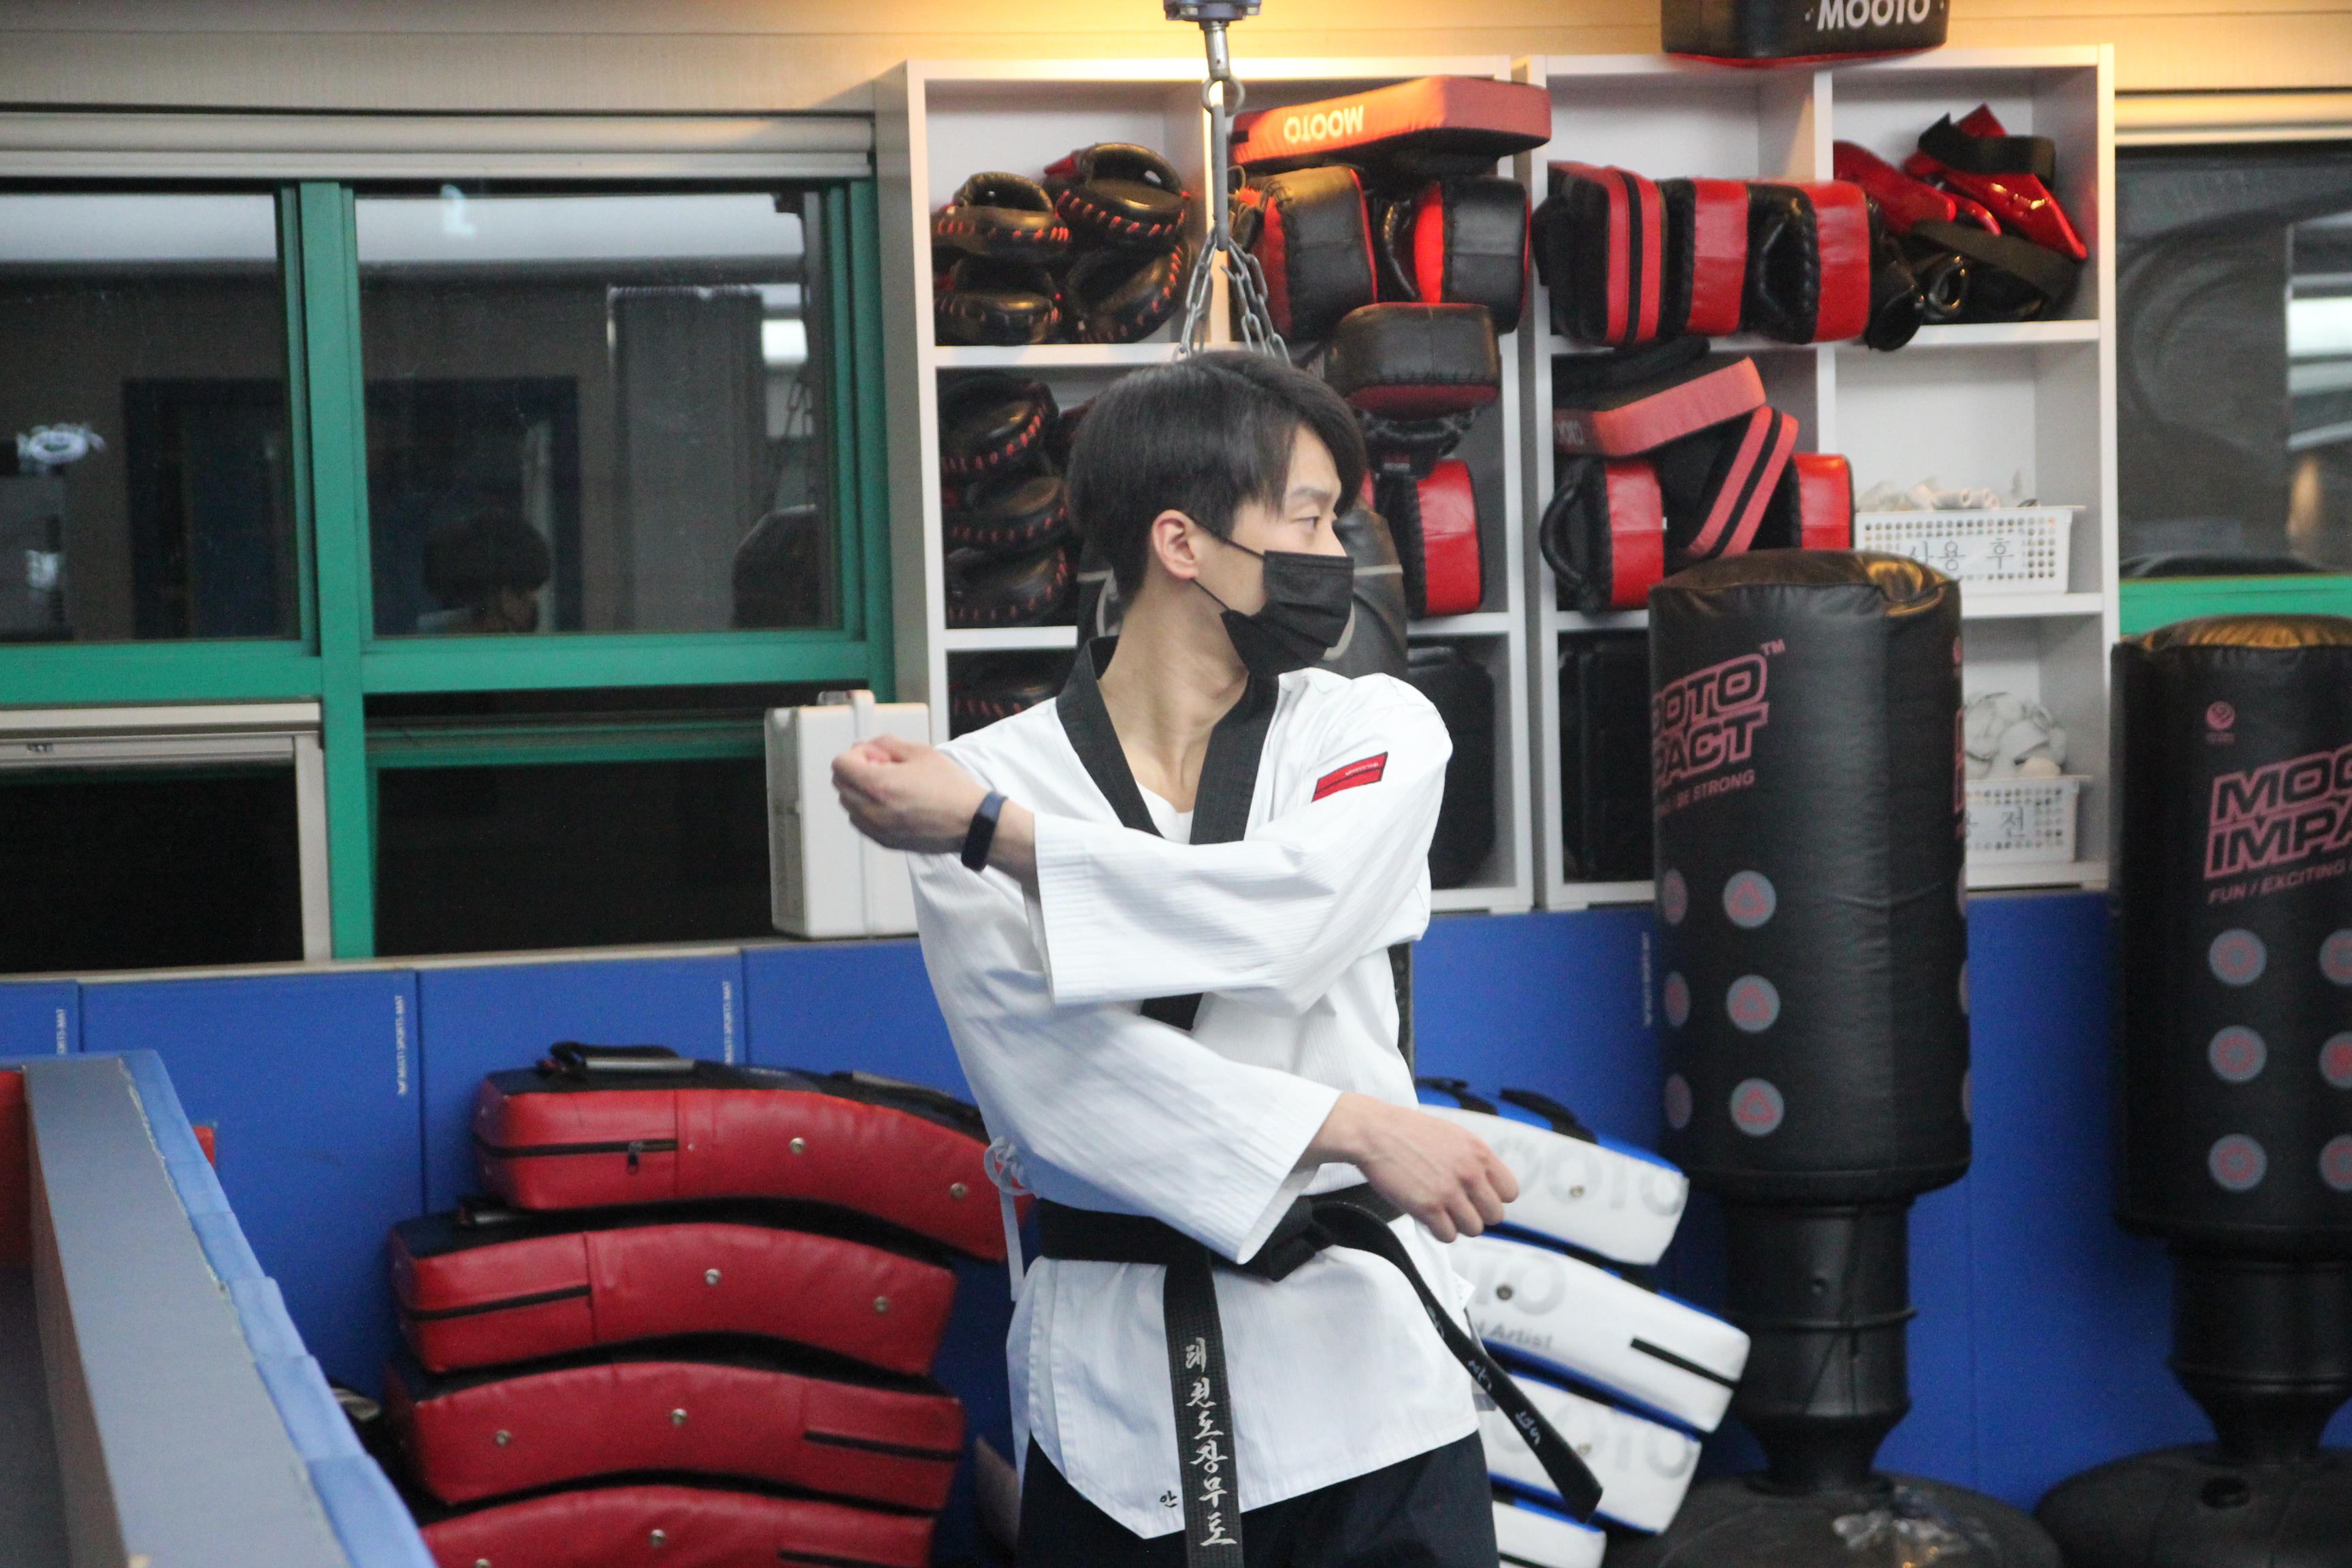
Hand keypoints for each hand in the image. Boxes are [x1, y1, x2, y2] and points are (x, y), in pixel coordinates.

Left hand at [832, 734, 989, 853]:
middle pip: (840, 784)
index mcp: (878, 785)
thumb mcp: (921, 752)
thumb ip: (887, 744)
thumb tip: (868, 746)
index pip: (840, 765)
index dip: (857, 754)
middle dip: (857, 771)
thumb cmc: (951, 789)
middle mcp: (871, 810)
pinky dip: (867, 809)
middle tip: (885, 769)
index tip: (877, 756)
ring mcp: (876, 828)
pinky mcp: (884, 841)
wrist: (971, 823)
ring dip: (860, 791)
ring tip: (890, 788)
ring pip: (848, 804)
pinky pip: (860, 821)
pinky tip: (893, 804)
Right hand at [1306, 1093, 1517, 1242]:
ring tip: (1441, 1212)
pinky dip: (1438, 1231)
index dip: (1493, 1198)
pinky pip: (1448, 1236)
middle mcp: (1469, 1172)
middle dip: (1477, 1214)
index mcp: (1479, 1152)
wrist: (1373, 1132)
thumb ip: (1474, 1158)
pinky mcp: (1428, 1208)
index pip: (1510, 1192)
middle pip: (1495, 1215)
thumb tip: (1486, 1183)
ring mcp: (1449, 1191)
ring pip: (1473, 1229)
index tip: (1477, 1197)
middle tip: (1457, 1207)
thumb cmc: (1408, 1132)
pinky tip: (1427, 1217)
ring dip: (1457, 1225)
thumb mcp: (1453, 1135)